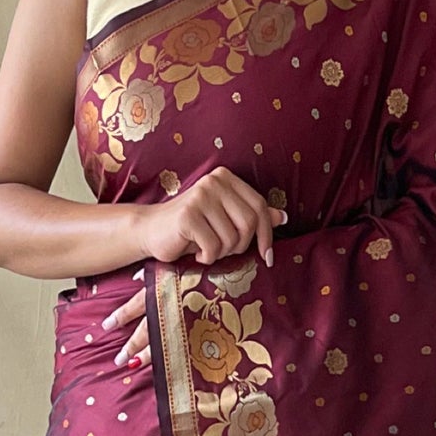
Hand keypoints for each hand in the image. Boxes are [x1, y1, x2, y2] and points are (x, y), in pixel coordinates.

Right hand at [109, 167, 278, 377]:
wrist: (151, 232)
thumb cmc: (192, 228)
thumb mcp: (225, 220)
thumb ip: (252, 215)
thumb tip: (283, 217)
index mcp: (226, 178)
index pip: (259, 207)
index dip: (266, 235)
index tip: (267, 257)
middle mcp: (214, 182)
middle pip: (249, 223)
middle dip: (240, 246)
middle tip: (224, 251)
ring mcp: (200, 197)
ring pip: (232, 238)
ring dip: (221, 252)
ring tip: (206, 247)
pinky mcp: (188, 215)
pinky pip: (213, 247)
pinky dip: (207, 257)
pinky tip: (195, 251)